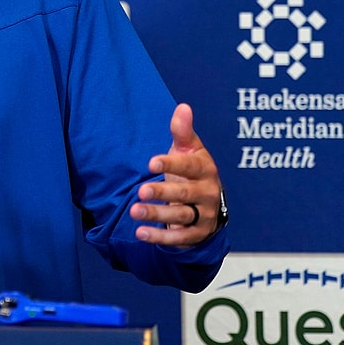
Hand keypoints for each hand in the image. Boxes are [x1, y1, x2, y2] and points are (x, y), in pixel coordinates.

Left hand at [129, 103, 222, 246]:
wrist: (209, 205)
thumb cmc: (192, 171)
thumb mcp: (189, 150)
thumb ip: (183, 132)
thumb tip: (183, 106)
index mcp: (205, 169)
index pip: (189, 166)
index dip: (171, 164)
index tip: (151, 163)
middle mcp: (208, 192)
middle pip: (185, 193)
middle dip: (163, 192)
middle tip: (140, 191)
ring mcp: (204, 215)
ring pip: (181, 216)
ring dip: (157, 214)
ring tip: (134, 211)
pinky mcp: (196, 233)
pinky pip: (179, 237)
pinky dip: (160, 237)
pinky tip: (140, 233)